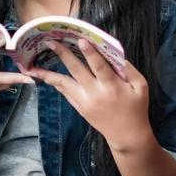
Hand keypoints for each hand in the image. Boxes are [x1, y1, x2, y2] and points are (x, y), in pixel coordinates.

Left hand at [23, 39, 151, 150]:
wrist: (127, 135)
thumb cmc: (136, 108)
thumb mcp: (141, 87)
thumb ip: (129, 70)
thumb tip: (114, 55)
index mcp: (112, 86)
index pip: (99, 66)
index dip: (90, 53)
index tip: (80, 40)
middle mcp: (95, 93)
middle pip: (76, 71)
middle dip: (63, 55)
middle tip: (51, 42)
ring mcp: (84, 102)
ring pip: (64, 84)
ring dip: (49, 74)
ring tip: (34, 66)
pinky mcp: (79, 108)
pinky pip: (65, 93)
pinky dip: (56, 83)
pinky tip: (46, 75)